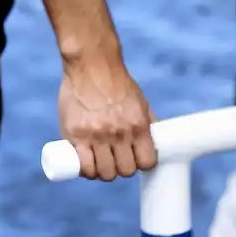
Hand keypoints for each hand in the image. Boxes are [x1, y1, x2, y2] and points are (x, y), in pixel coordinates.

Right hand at [59, 47, 158, 179]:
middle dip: (122, 169)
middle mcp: (119, 133)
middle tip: (115, 160)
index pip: (147, 162)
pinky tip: (87, 165)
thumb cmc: (117, 82)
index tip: (135, 160)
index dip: (141, 164)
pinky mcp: (76, 135)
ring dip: (103, 172)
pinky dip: (86, 170)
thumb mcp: (140, 101)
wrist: (92, 64)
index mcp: (138, 125)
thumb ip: (147, 121)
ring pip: (104, 173)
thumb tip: (159, 139)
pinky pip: (83, 166)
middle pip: (125, 171)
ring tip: (100, 163)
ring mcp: (96, 135)